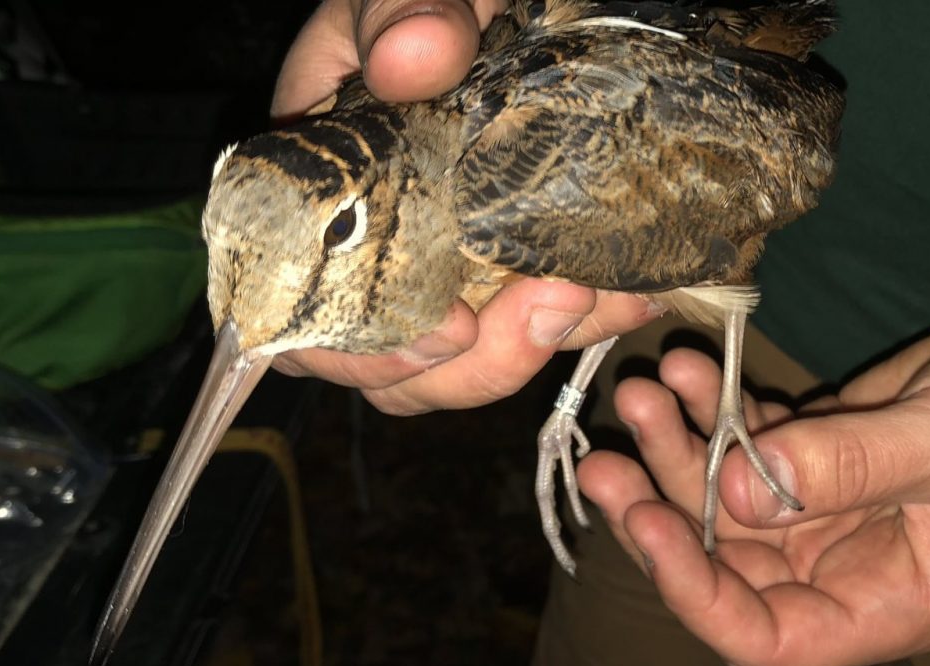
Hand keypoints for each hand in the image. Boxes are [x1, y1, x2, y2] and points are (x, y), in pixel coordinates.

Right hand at [269, 0, 658, 412]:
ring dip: (535, 348)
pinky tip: (629, 286)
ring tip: (601, 294)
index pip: (301, 304)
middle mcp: (375, 238)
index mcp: (322, 183)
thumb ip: (400, 8)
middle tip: (554, 307)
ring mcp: (447, 258)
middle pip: (391, 358)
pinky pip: (534, 326)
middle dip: (474, 364)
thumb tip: (409, 59)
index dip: (360, 348)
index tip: (449, 331)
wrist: (515, 1)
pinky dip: (584, 322)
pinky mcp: (510, 262)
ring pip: (463, 361)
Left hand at [580, 307, 929, 665]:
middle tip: (611, 452)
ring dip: (676, 447)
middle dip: (661, 509)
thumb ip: (855, 467)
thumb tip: (736, 492)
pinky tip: (689, 368)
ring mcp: (824, 508)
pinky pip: (745, 441)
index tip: (646, 523)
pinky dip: (712, 408)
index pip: (768, 639)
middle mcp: (842, 565)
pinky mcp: (816, 455)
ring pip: (722, 497)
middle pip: (725, 564)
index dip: (696, 594)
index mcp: (886, 601)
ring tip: (649, 388)